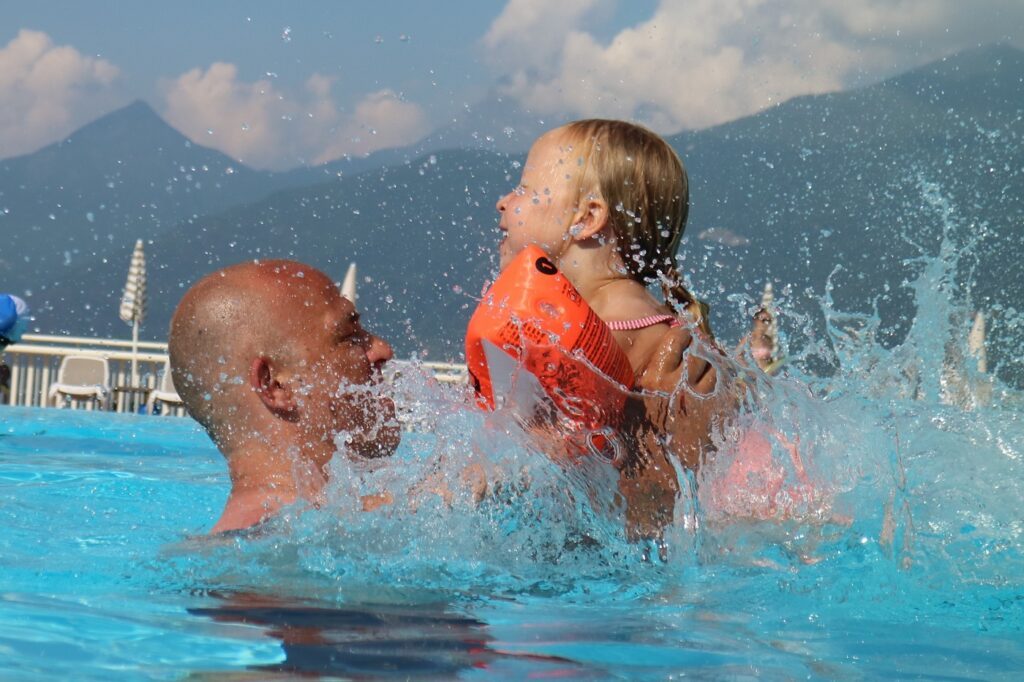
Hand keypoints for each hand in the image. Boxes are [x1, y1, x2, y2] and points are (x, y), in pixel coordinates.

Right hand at [634, 326, 733, 469]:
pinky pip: (723, 393)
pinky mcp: (714, 416)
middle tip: (696, 358)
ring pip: (714, 371)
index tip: (684, 337)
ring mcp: (698, 400)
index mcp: (654, 377)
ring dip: (710, 372)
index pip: (677, 339)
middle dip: (699, 354)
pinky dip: (720, 391)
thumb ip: (638, 382)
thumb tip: (643, 363)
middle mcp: (679, 384)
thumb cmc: (633, 438)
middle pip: (699, 354)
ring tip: (703, 378)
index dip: (683, 336)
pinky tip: (712, 397)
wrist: (652, 471)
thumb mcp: (627, 406)